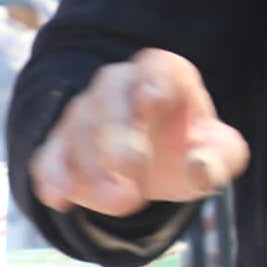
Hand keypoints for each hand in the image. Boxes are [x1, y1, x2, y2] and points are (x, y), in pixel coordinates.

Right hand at [30, 49, 248, 216]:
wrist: (159, 168)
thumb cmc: (192, 149)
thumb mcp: (219, 155)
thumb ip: (219, 160)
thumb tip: (200, 169)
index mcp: (163, 74)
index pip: (155, 65)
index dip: (153, 80)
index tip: (153, 100)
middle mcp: (119, 85)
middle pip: (109, 98)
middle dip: (118, 133)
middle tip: (134, 168)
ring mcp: (84, 113)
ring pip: (77, 130)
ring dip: (94, 167)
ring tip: (123, 201)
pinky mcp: (58, 146)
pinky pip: (47, 157)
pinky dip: (52, 177)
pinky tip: (61, 199)